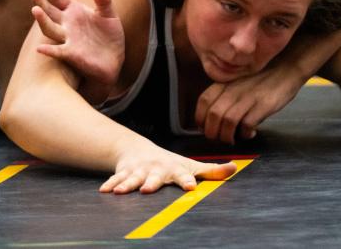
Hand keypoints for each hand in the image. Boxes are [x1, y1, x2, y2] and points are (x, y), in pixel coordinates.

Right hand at [30, 0, 123, 104]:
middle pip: (49, 11)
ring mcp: (67, 39)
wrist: (114, 59)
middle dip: (40, 1)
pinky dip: (48, 50)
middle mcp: (66, 24)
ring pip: (50, 29)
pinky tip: (40, 49)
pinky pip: (57, 51)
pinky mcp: (71, 54)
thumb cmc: (109, 34)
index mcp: (73, 11)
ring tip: (35, 10)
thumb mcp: (109, 14)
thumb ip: (104, 1)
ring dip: (42, 20)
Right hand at [102, 142, 236, 193]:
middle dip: (151, 183)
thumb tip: (235, 169)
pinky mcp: (124, 173)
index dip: (186, 181)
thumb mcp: (191, 166)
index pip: (183, 175)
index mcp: (174, 169)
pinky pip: (116, 179)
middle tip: (147, 189)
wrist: (139, 150)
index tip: (190, 188)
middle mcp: (156, 169)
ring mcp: (139, 171)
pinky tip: (105, 191)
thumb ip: (212, 171)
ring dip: (126, 184)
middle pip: (154, 178)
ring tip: (120, 191)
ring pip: (132, 179)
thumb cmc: (170, 163)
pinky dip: (110, 184)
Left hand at [194, 60, 306, 143]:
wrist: (287, 67)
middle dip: (213, 133)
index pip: (203, 102)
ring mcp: (248, 97)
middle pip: (213, 116)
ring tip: (233, 139)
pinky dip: (245, 134)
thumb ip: (226, 94)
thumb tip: (214, 117)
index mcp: (225, 82)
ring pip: (228, 122)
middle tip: (220, 138)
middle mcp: (234, 89)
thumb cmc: (262, 77)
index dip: (200, 119)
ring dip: (227, 136)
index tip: (205, 128)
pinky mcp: (263, 105)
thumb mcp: (238, 80)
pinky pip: (247, 125)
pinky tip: (250, 133)